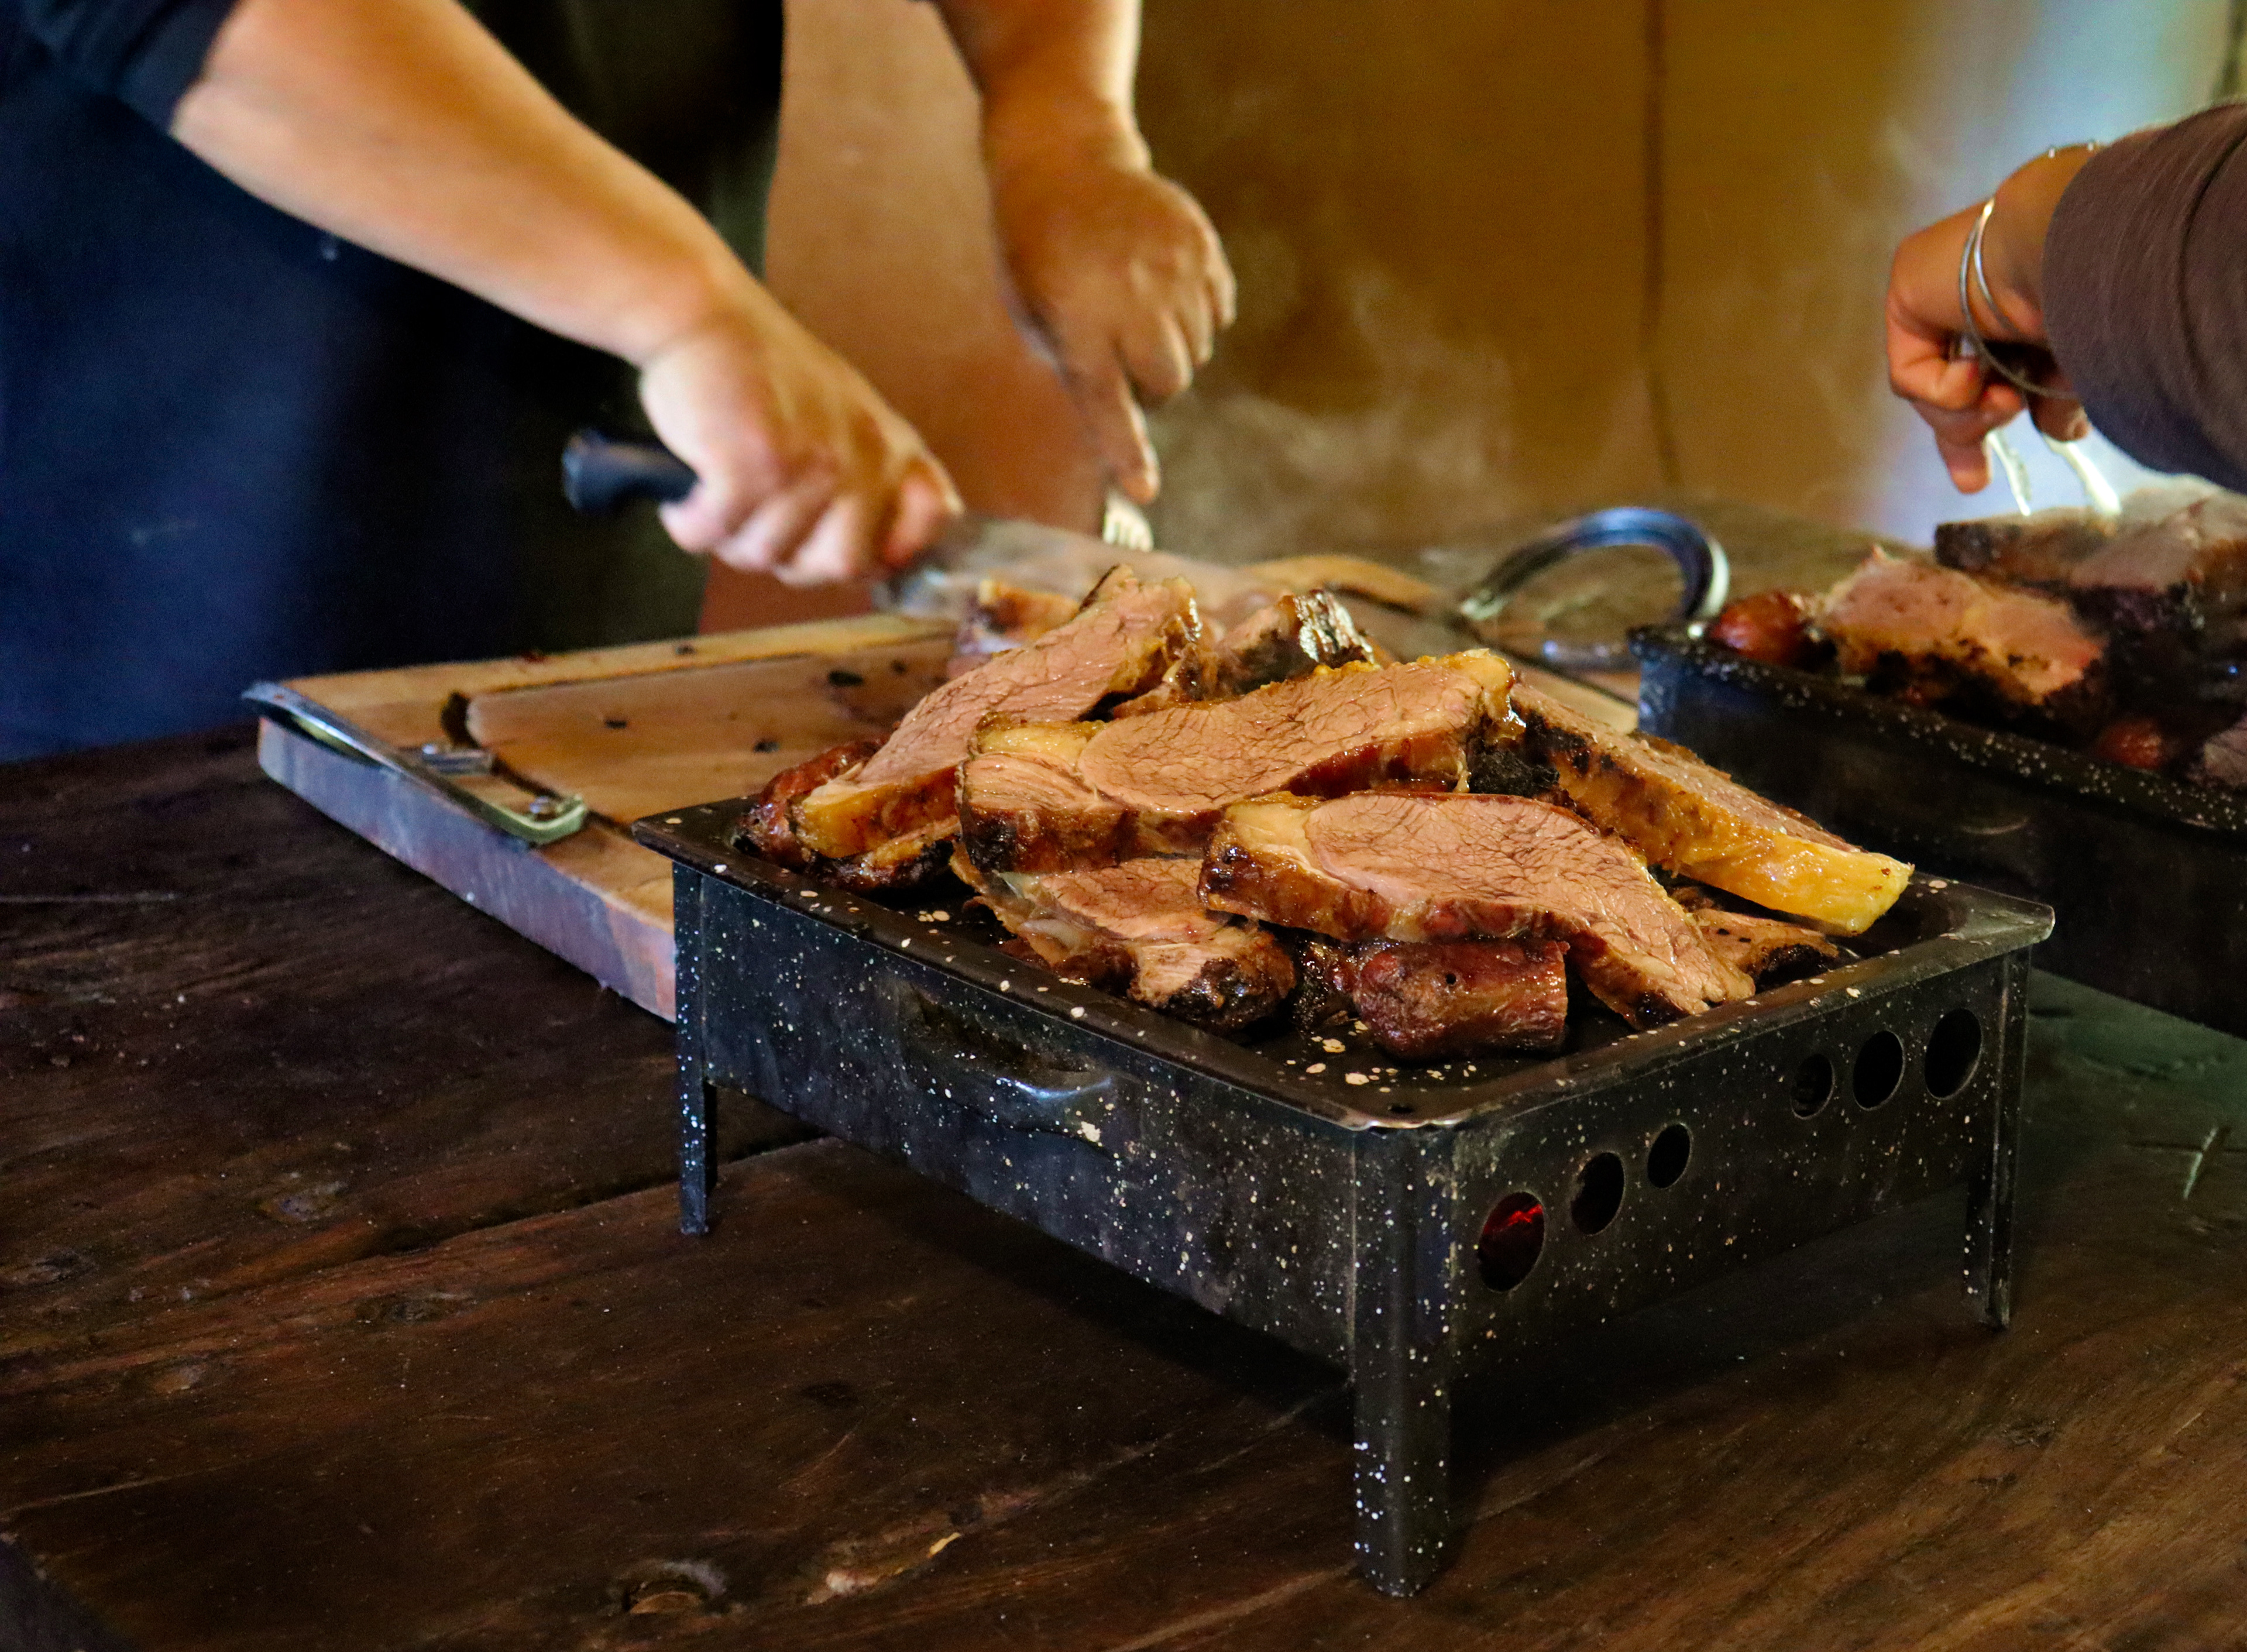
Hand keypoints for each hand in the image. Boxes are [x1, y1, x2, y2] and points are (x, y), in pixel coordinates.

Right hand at [636, 283, 960, 584]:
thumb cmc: (762, 371)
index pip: (934, 517)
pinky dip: (691, 527)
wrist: (703, 315)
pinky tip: (686, 503)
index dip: (890, 550)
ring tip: (715, 500)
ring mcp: (808, 463)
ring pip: (768, 555)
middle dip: (791, 562)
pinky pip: (716, 534)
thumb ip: (869, 476)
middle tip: (757, 528)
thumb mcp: (845, 415)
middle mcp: (862, 456)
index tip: (839, 546)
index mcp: (891, 444)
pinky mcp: (749, 466)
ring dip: (730, 541)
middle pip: (839, 566)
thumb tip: (879, 564)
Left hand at [987, 134, 1235, 503]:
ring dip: (1172, 348)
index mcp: (1078, 317)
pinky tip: (1162, 285)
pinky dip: (1197, 314)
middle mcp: (1129, 293)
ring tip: (1136, 310)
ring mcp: (1172, 264)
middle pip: (1170, 381)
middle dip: (1152, 385)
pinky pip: (1219, 312)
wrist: (1065, 159)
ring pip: (1197, 351)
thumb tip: (1125, 424)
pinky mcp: (1201, 244)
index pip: (1106, 400)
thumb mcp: (1034, 313)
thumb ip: (1077, 367)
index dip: (1126, 449)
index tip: (1145, 491)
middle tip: (1122, 356)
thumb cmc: (1037, 253)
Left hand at [1885, 146, 2095, 491]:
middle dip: (1962, 434)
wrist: (2078, 249)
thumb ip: (2059, 397)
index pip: (1988, 371)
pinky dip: (1944, 389)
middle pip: (1949, 386)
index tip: (1976, 480)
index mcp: (2021, 303)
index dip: (1978, 424)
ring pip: (1932, 390)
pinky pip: (1909, 374)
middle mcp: (1978, 294)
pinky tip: (1976, 375)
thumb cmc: (2098, 299)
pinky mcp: (1908, 288)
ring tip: (2006, 402)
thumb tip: (2063, 434)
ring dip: (1969, 414)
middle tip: (1973, 480)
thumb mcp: (2080, 364)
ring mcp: (1940, 290)